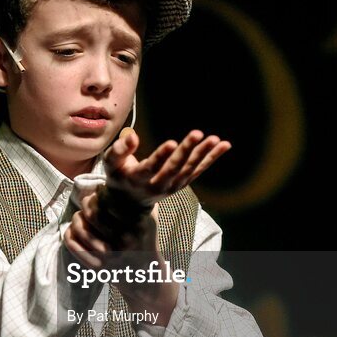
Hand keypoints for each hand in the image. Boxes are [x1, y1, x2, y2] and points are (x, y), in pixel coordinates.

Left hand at [63, 191, 178, 321]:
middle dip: (86, 204)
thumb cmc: (145, 241)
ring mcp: (111, 255)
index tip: (98, 192)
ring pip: (80, 228)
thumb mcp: (150, 218)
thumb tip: (126, 175)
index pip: (109, 201)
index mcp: (139, 224)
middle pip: (93, 213)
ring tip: (79, 216)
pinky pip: (73, 246)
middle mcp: (126, 239)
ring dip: (76, 219)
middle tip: (86, 202)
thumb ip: (141, 198)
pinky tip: (72, 231)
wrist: (145, 277)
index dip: (99, 194)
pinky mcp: (99, 267)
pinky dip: (69, 236)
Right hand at [104, 127, 230, 205]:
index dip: (161, 156)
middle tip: (197, 133)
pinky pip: (199, 170)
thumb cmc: (119, 175)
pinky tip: (224, 145)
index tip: (172, 143)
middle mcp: (157, 185)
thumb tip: (132, 136)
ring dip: (203, 154)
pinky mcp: (182, 183)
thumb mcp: (112, 164)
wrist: (129, 203)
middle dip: (186, 150)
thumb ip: (120, 149)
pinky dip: (212, 158)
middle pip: (174, 168)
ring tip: (215, 139)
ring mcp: (172, 186)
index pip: (151, 168)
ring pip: (189, 169)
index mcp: (138, 179)